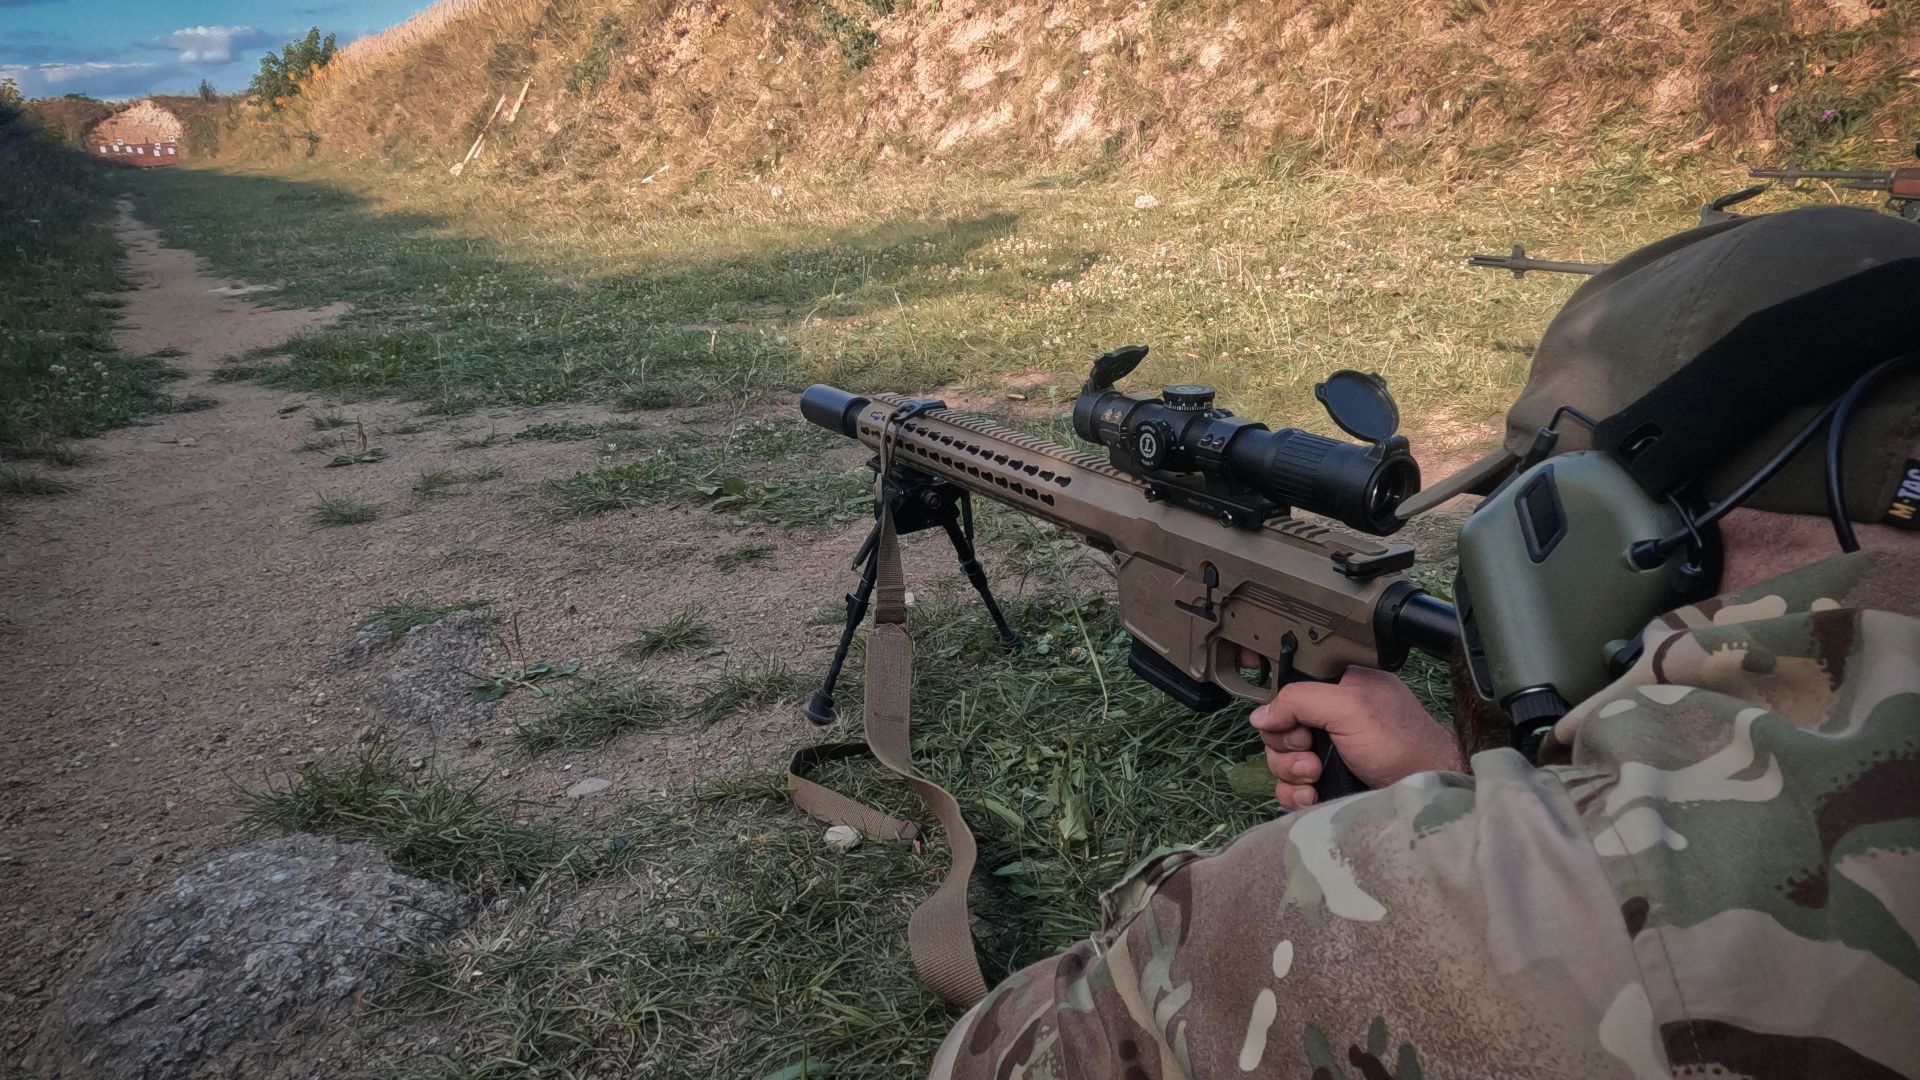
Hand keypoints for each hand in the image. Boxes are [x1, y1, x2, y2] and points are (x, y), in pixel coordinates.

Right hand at [1249, 667, 1462, 810]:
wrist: (1421, 791)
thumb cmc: (1401, 743)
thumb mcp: (1350, 707)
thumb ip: (1301, 700)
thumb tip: (1261, 715)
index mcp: (1337, 688)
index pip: (1288, 693)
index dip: (1284, 712)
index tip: (1299, 727)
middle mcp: (1328, 719)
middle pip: (1279, 730)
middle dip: (1288, 747)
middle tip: (1311, 754)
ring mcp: (1327, 753)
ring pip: (1280, 761)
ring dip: (1290, 773)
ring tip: (1315, 777)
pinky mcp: (1326, 783)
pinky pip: (1290, 788)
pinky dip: (1294, 794)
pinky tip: (1312, 797)